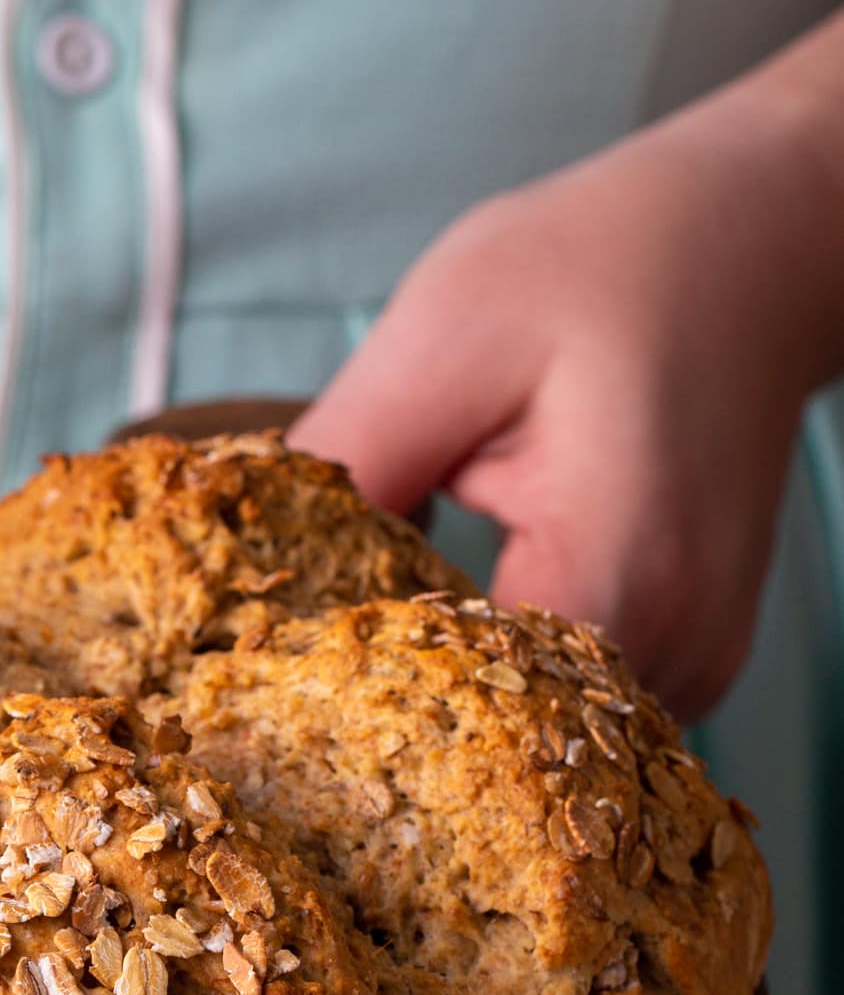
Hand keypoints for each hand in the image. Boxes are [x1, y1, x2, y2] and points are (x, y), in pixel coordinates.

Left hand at [294, 52, 843, 721]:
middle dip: (399, 721)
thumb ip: (348, 462)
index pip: (469, 722)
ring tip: (376, 644)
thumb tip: (248, 565)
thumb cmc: (602, 270)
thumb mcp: (444, 339)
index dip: (361, 713)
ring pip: (548, 742)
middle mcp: (677, 641)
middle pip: (509, 751)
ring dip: (461, 703)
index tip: (279, 686)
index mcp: (614, 570)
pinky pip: (585, 708)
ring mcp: (697, 659)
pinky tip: (457, 626)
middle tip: (301, 675)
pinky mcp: (693, 651)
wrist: (746, 243)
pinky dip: (516, 680)